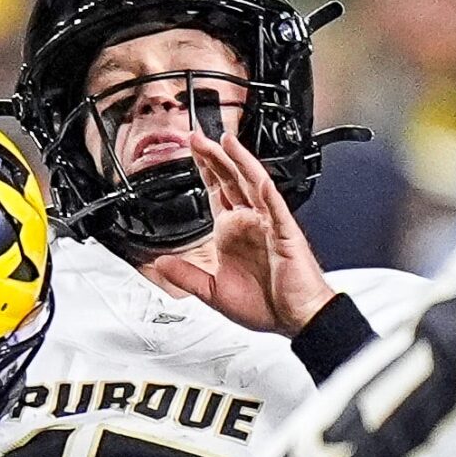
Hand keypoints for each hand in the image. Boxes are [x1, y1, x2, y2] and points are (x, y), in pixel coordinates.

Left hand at [151, 130, 335, 335]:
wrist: (296, 320)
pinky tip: (257, 176)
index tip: (191, 151)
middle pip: (231, 180)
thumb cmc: (265, 304)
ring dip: (239, 162)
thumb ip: (186, 276)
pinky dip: (266, 191)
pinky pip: (275, 208)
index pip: (216, 192)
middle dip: (214, 157)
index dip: (204, 170)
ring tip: (225, 141)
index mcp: (233, 232)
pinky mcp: (285, 234)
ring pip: (252, 184)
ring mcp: (269, 225)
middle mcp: (250, 223)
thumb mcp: (212, 292)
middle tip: (198, 136)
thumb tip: (159, 264)